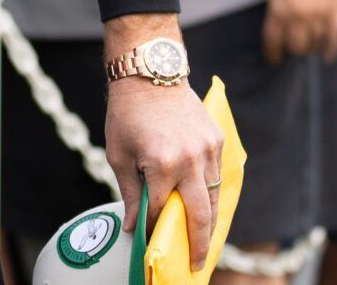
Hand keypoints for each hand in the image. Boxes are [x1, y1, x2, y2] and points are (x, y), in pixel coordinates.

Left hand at [105, 78, 224, 268]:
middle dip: (198, 244)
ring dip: (211, 222)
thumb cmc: (126, 114)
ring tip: (204, 241)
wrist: (149, 73)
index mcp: (161, 164)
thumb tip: (132, 227)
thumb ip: (128, 193)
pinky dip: (212, 192)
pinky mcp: (217, 139)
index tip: (151, 242)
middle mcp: (190, 159)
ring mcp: (208, 149)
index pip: (162, 210)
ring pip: (214, 196)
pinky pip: (218, 174)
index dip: (156, 229)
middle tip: (196, 264)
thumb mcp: (118, 154)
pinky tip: (206, 205)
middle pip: (200, 214)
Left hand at [263, 0, 336, 63]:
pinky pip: (333, 38)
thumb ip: (280, 7)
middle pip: (295, 46)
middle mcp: (296, 16)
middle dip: (293, 49)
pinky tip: (327, 55)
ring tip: (309, 47)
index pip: (273, 40)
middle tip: (294, 48)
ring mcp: (317, 15)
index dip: (272, 53)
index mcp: (278, 8)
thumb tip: (283, 26)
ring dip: (311, 48)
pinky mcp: (334, 11)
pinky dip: (330, 49)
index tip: (273, 59)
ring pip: (314, 44)